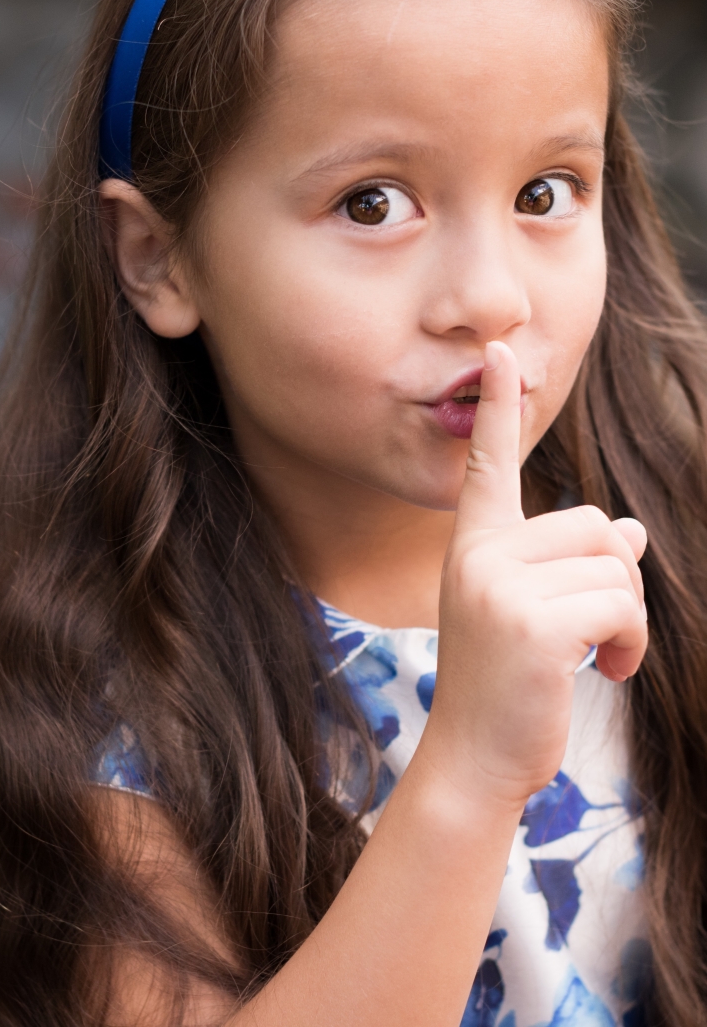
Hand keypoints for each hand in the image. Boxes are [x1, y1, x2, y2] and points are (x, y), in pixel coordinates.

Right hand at [424, 340, 647, 810]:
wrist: (475, 758)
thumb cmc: (508, 684)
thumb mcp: (536, 611)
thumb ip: (575, 564)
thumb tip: (634, 532)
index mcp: (476, 544)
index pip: (489, 463)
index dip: (496, 405)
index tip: (501, 351)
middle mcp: (481, 553)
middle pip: (596, 524)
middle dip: (617, 580)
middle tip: (599, 633)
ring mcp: (500, 584)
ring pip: (615, 564)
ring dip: (628, 617)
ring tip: (599, 657)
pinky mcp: (531, 621)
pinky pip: (619, 602)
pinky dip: (630, 639)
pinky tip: (606, 671)